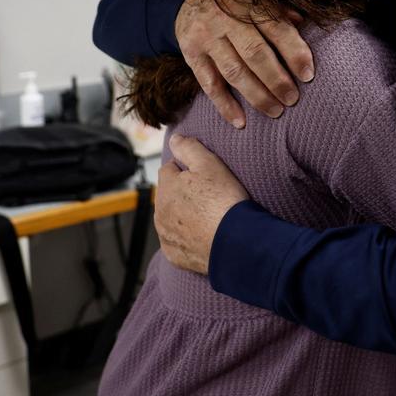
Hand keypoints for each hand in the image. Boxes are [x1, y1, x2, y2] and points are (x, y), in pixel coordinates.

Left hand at [155, 135, 248, 275]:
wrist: (235, 243)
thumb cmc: (224, 201)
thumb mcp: (210, 164)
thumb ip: (189, 148)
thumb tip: (174, 139)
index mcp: (166, 187)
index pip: (170, 169)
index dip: (188, 170)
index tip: (205, 176)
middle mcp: (159, 212)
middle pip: (169, 195)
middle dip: (184, 193)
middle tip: (210, 196)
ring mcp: (166, 236)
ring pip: (171, 218)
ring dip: (183, 215)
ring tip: (208, 216)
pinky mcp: (174, 255)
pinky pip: (177, 241)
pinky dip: (187, 237)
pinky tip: (204, 235)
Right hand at [175, 0, 314, 128]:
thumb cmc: (233, 2)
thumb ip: (278, 13)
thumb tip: (304, 24)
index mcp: (248, 4)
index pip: (276, 29)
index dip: (294, 52)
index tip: (308, 75)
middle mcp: (226, 20)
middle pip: (255, 54)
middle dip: (277, 80)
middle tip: (292, 99)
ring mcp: (207, 38)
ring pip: (234, 71)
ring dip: (257, 95)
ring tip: (275, 111)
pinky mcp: (191, 55)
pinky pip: (209, 84)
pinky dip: (225, 105)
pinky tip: (240, 122)